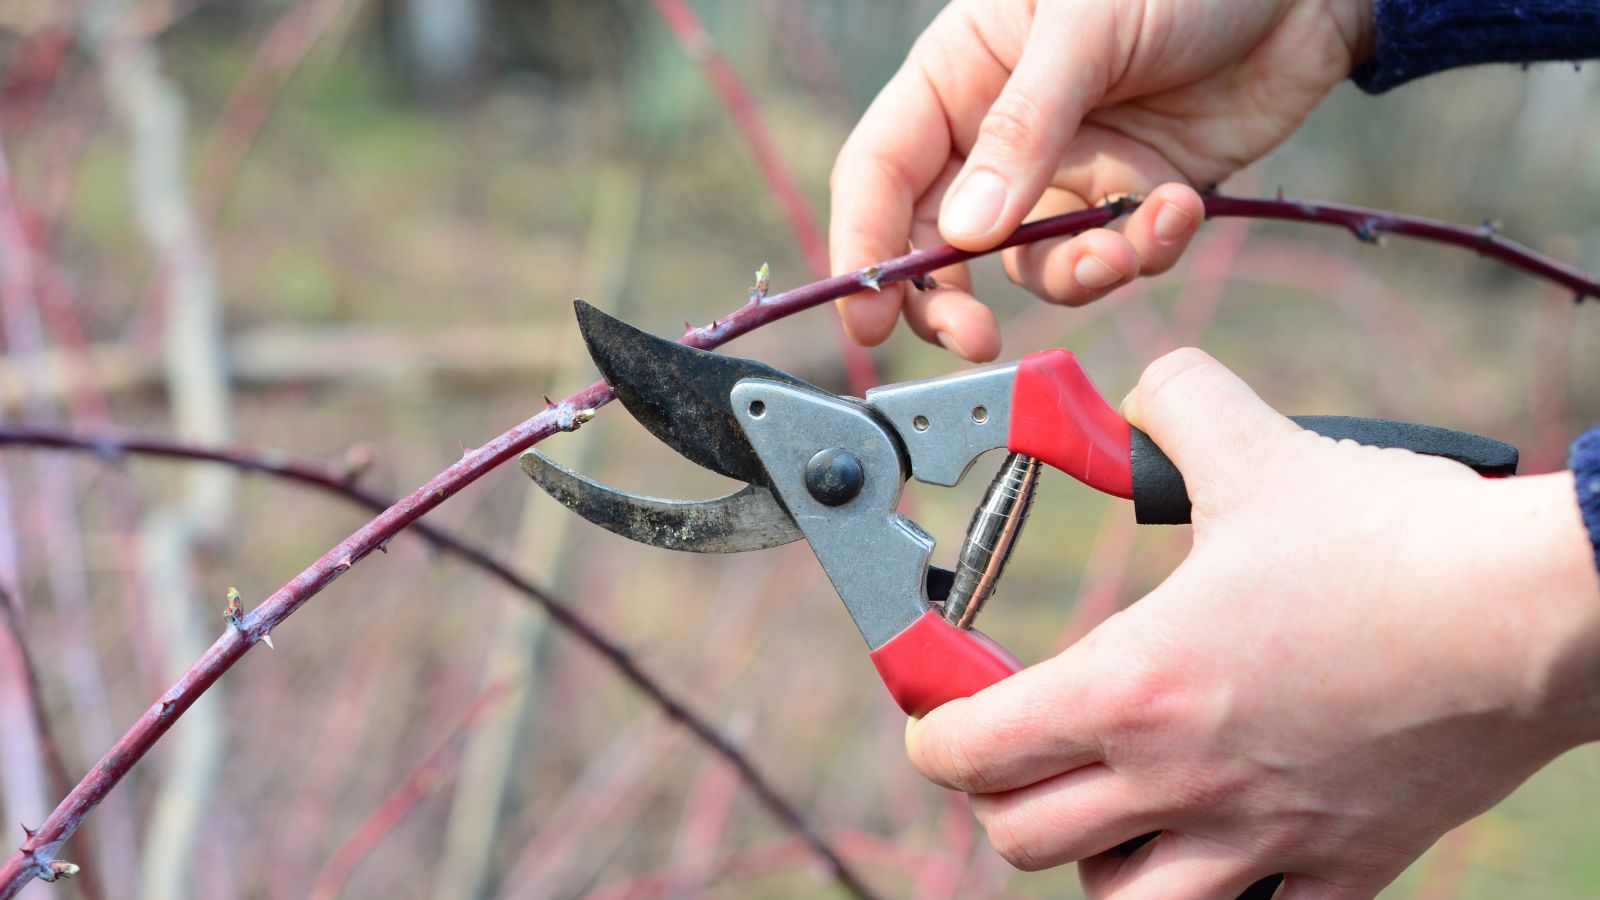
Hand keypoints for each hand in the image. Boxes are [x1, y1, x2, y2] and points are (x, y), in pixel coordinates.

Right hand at [830, 0, 1375, 360]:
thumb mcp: (1087, 24)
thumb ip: (1023, 128)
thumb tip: (963, 236)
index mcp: (958, 73)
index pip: (882, 171)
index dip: (864, 246)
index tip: (866, 316)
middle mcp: (998, 133)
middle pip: (939, 243)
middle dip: (952, 300)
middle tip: (976, 341)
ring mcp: (1066, 172)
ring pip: (1033, 265)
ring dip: (1073, 275)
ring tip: (1122, 248)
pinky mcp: (1132, 198)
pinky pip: (1115, 256)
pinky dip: (1145, 251)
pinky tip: (1180, 207)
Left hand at [906, 350, 1599, 896]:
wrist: (1536, 614)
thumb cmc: (1394, 540)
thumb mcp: (1259, 450)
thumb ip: (1177, 406)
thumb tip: (1141, 390)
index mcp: (1135, 683)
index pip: (969, 750)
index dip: (930, 731)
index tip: (936, 706)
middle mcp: (1180, 779)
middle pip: (1020, 840)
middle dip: (1000, 794)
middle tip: (1019, 747)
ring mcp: (1260, 837)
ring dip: (1098, 864)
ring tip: (1113, 810)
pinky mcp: (1343, 868)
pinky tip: (1229, 852)